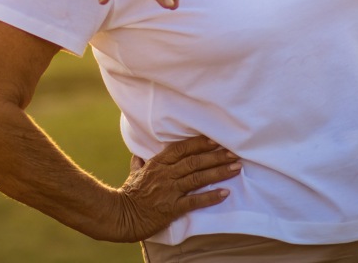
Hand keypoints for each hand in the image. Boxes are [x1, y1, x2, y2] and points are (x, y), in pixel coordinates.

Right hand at [103, 136, 239, 241]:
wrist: (121, 217)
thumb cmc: (128, 195)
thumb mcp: (133, 175)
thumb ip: (138, 164)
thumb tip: (138, 156)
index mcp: (157, 164)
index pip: (181, 149)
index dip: (199, 143)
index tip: (215, 140)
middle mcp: (165, 174)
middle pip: (194, 161)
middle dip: (216, 156)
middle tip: (234, 153)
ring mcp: (169, 191)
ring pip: (197, 178)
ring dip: (219, 172)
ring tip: (236, 168)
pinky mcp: (172, 208)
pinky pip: (194, 201)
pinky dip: (210, 197)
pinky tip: (225, 193)